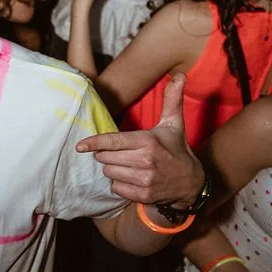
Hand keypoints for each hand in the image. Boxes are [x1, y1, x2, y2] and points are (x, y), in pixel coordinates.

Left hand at [76, 73, 204, 208]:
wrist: (191, 183)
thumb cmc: (177, 149)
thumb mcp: (174, 124)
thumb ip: (172, 100)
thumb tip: (180, 75)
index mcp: (148, 141)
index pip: (113, 141)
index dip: (94, 143)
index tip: (80, 146)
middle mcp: (145, 161)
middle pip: (106, 157)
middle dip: (107, 154)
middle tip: (122, 152)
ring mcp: (144, 180)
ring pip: (109, 172)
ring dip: (113, 169)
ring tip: (129, 165)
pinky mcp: (143, 195)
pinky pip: (116, 188)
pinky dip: (119, 183)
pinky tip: (132, 178)